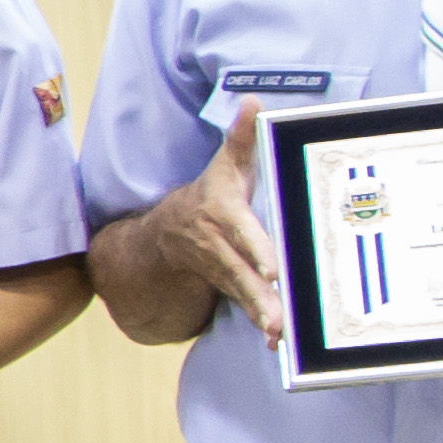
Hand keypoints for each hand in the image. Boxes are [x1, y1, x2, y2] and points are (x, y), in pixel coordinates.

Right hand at [168, 98, 289, 339]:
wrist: (163, 235)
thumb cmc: (208, 195)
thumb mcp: (223, 164)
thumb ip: (241, 137)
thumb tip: (254, 101)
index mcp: (221, 213)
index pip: (240, 231)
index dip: (254, 249)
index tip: (271, 268)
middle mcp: (217, 244)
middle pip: (241, 270)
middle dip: (259, 293)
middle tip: (279, 313)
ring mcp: (221, 268)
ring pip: (242, 293)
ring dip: (260, 313)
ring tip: (279, 332)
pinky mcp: (227, 285)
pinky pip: (243, 304)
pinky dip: (258, 321)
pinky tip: (275, 340)